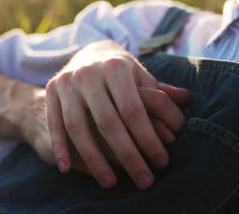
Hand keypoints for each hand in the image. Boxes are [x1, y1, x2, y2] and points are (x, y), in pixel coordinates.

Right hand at [45, 40, 188, 188]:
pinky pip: (55, 124)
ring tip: (110, 183)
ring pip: (78, 127)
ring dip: (93, 159)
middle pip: (107, 122)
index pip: (133, 109)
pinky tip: (67, 169)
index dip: (148, 138)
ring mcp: (67, 82)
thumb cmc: (121, 73)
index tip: (161, 162)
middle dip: (127, 155)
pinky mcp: (51, 92)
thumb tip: (187, 99)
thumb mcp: (140, 76)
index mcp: (116, 67)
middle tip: (144, 181)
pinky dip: (60, 147)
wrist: (86, 55)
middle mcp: (89, 72)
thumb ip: (159, 91)